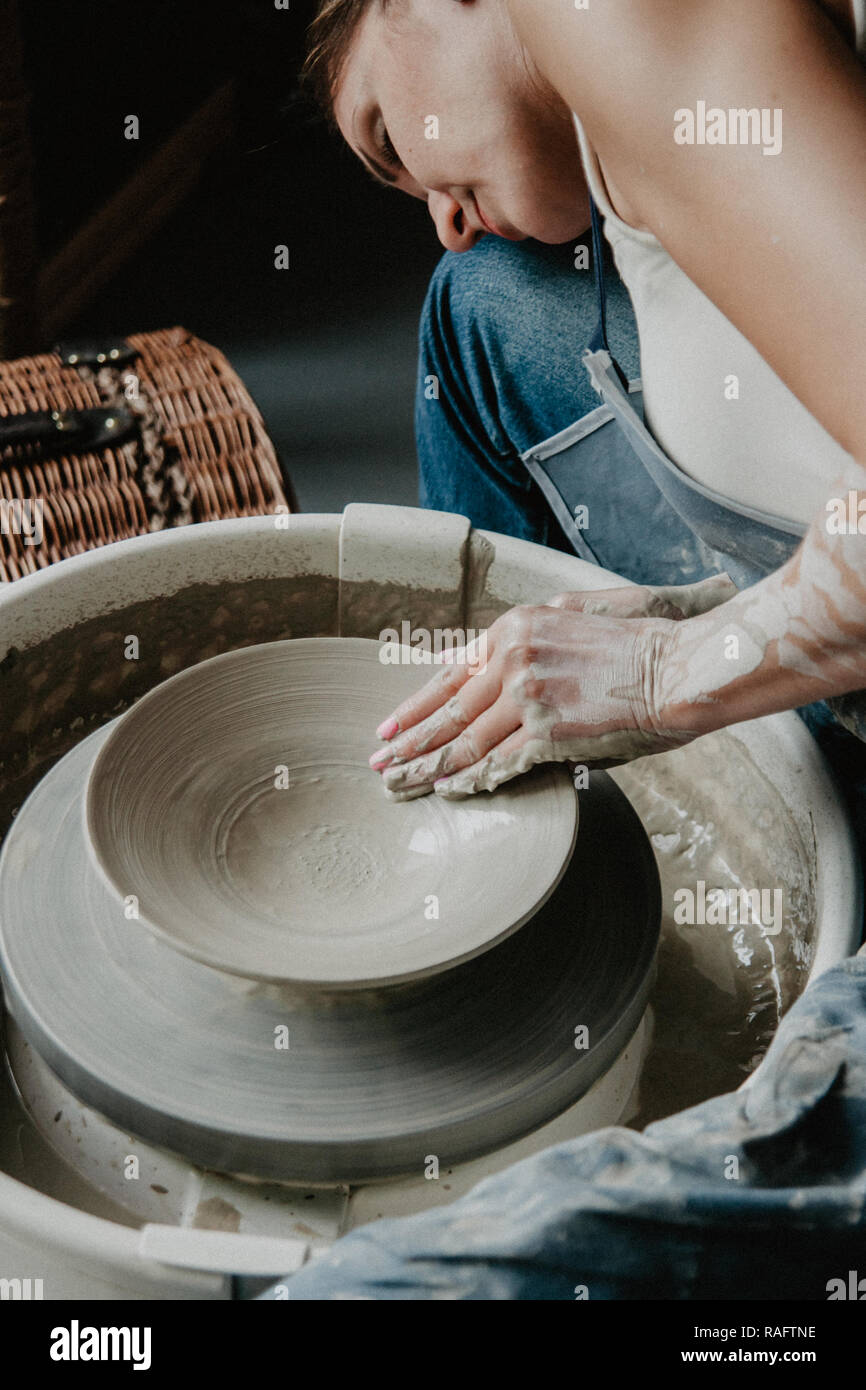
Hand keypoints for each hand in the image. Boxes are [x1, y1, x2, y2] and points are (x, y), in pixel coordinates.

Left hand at [368, 579, 735, 799]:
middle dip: (407, 743)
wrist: (678, 667)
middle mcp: (511, 659)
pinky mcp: (547, 732)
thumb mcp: (568, 620)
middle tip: (377, 763)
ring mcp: (527, 697)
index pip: (449, 675)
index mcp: (513, 630)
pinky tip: (448, 792)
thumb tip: (470, 664)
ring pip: (463, 743)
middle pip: (446, 712)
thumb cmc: (635, 645)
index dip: (415, 706)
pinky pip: (498, 764)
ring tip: (399, 785)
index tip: (388, 727)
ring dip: (427, 769)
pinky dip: (470, 780)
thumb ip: (518, 642)